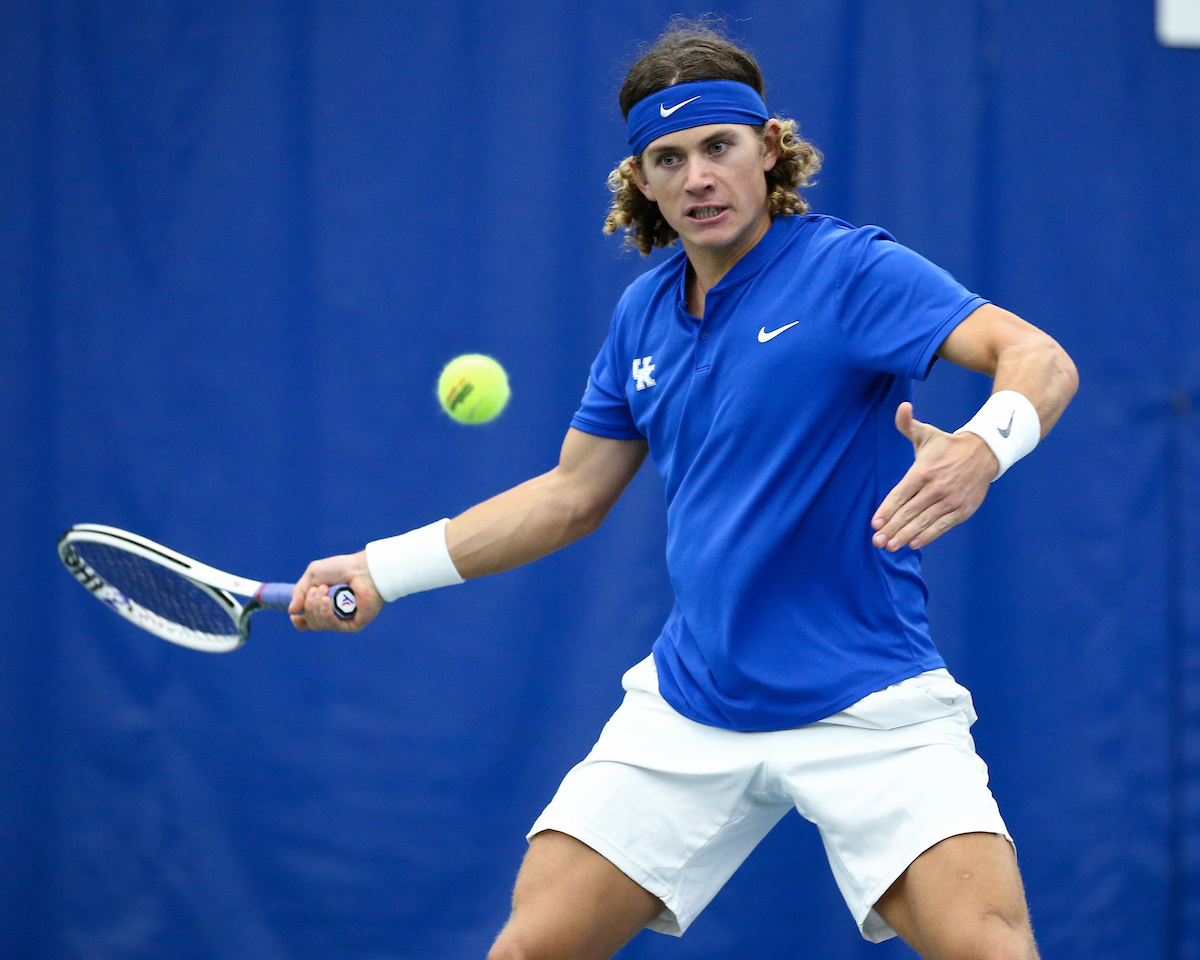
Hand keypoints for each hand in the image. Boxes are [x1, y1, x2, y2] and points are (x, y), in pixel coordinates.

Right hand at [288, 550, 384, 631]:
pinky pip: (334, 626)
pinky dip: (326, 613)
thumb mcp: (313, 575)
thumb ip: (299, 592)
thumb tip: (292, 612)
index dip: (299, 622)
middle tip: (319, 588)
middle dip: (309, 605)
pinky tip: (327, 601)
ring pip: (319, 625)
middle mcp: (333, 615)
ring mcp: (344, 620)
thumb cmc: (341, 568)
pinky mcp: (354, 624)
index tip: (294, 615)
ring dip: (316, 606)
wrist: (362, 568)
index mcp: (323, 605)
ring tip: (325, 590)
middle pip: (311, 622)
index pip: (308, 622)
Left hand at [871, 402, 997, 551]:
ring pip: (924, 521)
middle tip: (877, 542)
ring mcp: (950, 500)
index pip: (900, 495)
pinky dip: (928, 535)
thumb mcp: (926, 433)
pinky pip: (942, 526)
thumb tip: (901, 407)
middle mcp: (936, 487)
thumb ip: (907, 424)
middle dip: (891, 528)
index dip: (886, 510)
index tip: (875, 524)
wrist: (984, 452)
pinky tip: (914, 543)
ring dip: (905, 536)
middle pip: (909, 512)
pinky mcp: (962, 510)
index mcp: (923, 471)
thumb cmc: (947, 446)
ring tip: (891, 546)